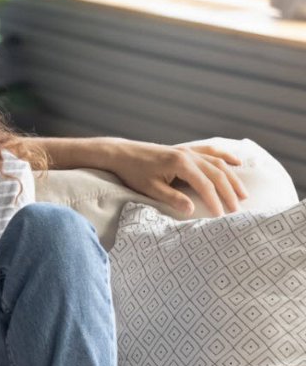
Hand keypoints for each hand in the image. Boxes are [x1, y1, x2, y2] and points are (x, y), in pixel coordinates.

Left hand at [109, 140, 247, 216]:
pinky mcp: (186, 149)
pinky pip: (211, 152)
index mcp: (179, 164)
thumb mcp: (150, 189)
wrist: (122, 153)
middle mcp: (188, 154)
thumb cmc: (133, 172)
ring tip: (243, 194)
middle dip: (229, 193)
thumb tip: (191, 211)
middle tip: (237, 210)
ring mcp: (188, 150)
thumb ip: (171, 199)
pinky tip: (237, 162)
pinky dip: (225, 157)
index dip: (215, 201)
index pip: (204, 185)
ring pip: (218, 163)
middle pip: (217, 174)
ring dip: (232, 178)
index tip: (222, 216)